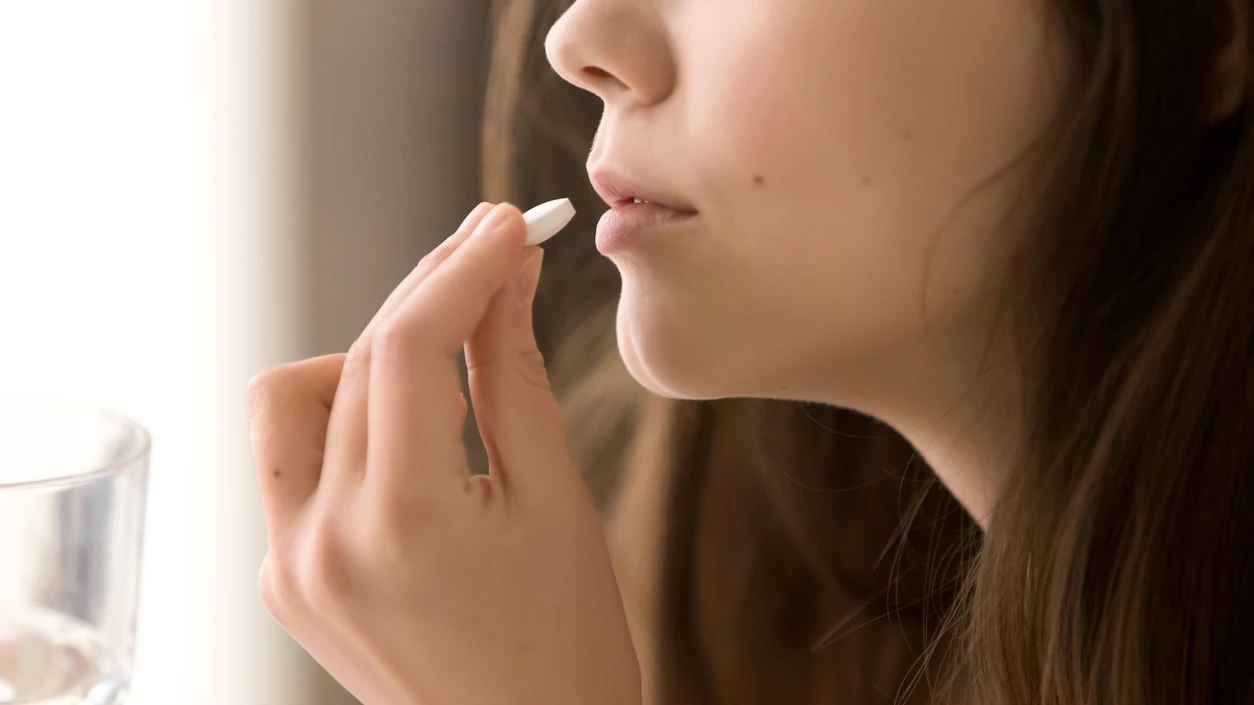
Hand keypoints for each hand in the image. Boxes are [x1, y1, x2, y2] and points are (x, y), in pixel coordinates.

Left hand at [245, 203, 640, 704]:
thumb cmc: (568, 643)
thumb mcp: (556, 498)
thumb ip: (515, 370)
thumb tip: (507, 272)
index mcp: (402, 526)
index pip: (406, 348)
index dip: (459, 269)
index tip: (504, 225)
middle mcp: (322, 545)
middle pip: (356, 359)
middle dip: (428, 297)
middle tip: (495, 260)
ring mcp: (290, 567)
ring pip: (297, 400)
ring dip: (366, 358)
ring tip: (445, 367)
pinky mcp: (284, 580)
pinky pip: (294, 464)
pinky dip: (348, 425)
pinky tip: (413, 436)